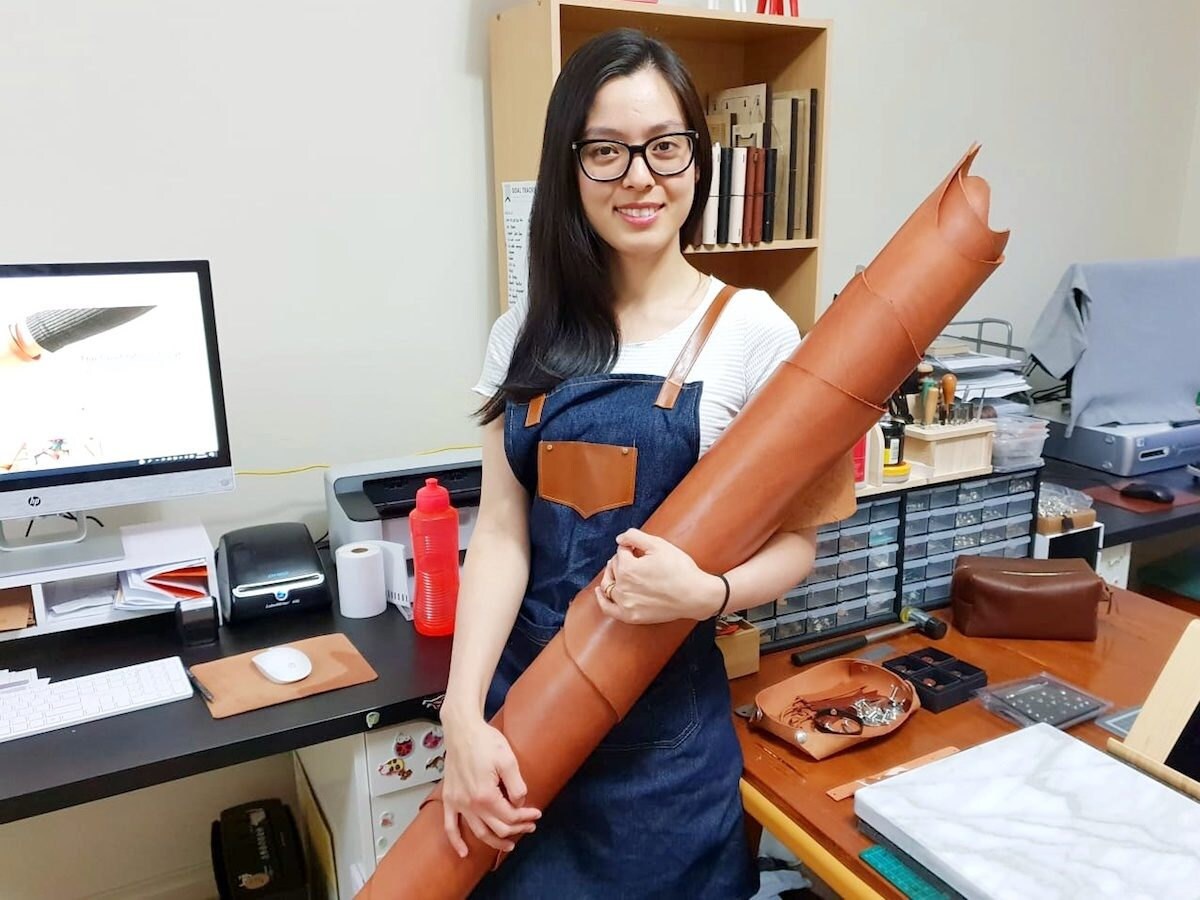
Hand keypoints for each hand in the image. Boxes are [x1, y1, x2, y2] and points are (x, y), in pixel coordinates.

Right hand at [440, 714, 540, 857]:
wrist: (462, 730)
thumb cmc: (485, 741)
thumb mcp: (509, 760)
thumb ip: (517, 786)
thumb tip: (519, 803)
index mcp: (486, 795)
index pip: (510, 816)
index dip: (526, 818)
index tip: (537, 813)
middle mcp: (470, 804)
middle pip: (497, 827)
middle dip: (516, 830)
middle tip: (530, 826)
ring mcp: (458, 803)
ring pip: (478, 832)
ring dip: (495, 841)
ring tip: (509, 844)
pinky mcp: (450, 799)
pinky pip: (450, 826)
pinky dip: (456, 841)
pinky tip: (464, 852)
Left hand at [595, 528, 724, 624]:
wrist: (695, 595)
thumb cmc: (680, 569)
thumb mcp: (659, 544)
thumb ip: (634, 536)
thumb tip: (619, 539)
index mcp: (628, 568)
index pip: (621, 552)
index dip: (630, 548)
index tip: (641, 550)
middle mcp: (622, 586)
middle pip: (614, 567)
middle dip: (620, 560)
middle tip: (633, 558)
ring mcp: (625, 603)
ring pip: (608, 585)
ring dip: (610, 575)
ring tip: (615, 571)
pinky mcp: (630, 616)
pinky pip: (608, 609)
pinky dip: (602, 600)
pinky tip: (600, 592)